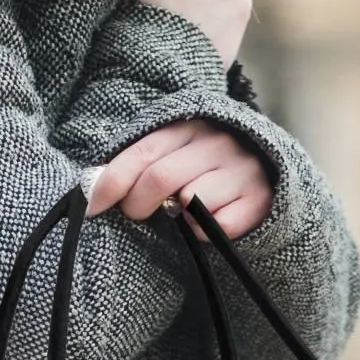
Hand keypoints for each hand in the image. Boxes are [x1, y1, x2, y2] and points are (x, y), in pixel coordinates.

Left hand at [84, 117, 274, 240]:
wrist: (267, 171)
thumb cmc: (204, 167)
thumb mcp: (173, 154)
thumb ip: (138, 164)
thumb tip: (93, 188)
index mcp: (189, 127)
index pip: (142, 154)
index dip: (112, 182)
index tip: (93, 208)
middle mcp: (217, 143)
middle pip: (161, 178)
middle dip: (137, 204)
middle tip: (135, 215)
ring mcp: (241, 170)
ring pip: (190, 202)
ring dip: (175, 217)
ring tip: (179, 214)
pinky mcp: (258, 199)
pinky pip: (216, 227)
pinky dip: (202, 233)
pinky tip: (205, 223)